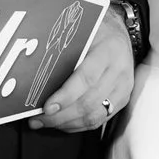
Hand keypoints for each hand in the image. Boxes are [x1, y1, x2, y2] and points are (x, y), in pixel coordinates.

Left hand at [28, 6, 136, 133]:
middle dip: (60, 116)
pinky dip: (78, 125)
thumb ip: (65, 52)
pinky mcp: (122, 100)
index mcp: (108, 51)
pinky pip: (99, 120)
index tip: (47, 107)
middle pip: (89, 103)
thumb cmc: (97, 33)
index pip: (86, 78)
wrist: (121, 35)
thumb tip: (36, 73)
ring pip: (94, 116)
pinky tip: (62, 124)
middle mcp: (119, 72)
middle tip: (38, 118)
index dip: (66, 96)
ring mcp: (123, 88)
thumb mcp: (83, 34)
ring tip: (45, 123)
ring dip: (66, 123)